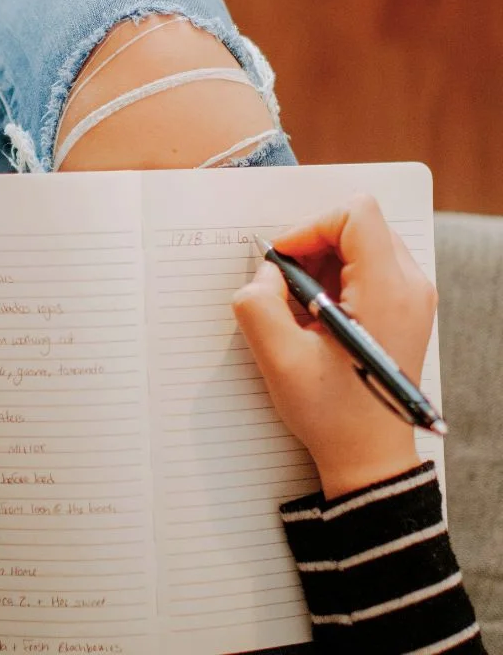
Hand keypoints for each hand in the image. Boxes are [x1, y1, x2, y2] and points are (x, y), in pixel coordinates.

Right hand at [232, 195, 437, 498]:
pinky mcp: (406, 307)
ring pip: (362, 243)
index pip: (356, 214)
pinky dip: (336, 278)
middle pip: (359, 225)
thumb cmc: (332, 414)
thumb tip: (266, 273)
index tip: (284, 259)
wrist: (370, 457)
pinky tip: (319, 317)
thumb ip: (258, 304)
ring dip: (322, 263)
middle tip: (287, 286)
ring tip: (303, 308)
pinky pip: (369, 266)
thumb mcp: (280, 360)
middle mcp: (410, 285)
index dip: (311, 226)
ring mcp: (413, 296)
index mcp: (387, 291)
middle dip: (313, 245)